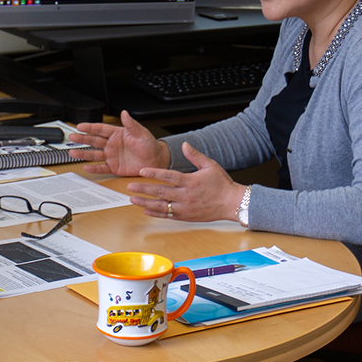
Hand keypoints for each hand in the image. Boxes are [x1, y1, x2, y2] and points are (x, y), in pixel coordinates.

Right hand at [68, 111, 169, 176]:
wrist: (156, 160)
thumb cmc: (150, 145)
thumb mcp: (141, 133)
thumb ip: (131, 125)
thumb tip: (124, 113)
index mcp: (117, 134)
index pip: (101, 129)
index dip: (90, 127)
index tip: (80, 126)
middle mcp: (112, 144)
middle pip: (94, 140)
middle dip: (82, 138)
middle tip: (72, 137)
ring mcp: (112, 156)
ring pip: (94, 154)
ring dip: (83, 153)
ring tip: (73, 152)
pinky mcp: (114, 167)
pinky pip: (102, 168)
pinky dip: (93, 168)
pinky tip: (85, 167)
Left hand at [126, 142, 246, 222]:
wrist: (232, 203)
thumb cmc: (222, 184)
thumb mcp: (210, 165)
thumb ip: (195, 155)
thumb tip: (185, 145)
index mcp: (190, 182)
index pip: (168, 176)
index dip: (154, 173)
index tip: (142, 171)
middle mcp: (185, 196)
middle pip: (160, 192)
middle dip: (143, 189)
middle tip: (130, 187)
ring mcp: (185, 208)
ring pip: (161, 206)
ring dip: (145, 203)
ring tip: (133, 200)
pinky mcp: (186, 216)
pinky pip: (168, 216)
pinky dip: (156, 214)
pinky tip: (146, 211)